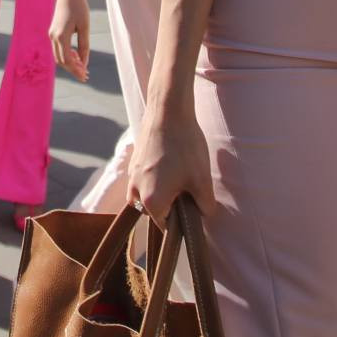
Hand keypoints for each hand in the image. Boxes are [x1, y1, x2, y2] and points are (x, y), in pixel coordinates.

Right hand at [49, 0, 90, 80]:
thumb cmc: (79, 7)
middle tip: (85, 75)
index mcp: (61, 36)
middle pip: (61, 61)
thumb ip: (84, 46)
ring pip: (58, 55)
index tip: (86, 76)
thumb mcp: (85, 27)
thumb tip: (84, 63)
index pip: (67, 60)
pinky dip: (66, 54)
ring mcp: (51, 34)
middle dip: (73, 69)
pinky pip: (58, 48)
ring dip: (69, 62)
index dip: (76, 70)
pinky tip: (76, 54)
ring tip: (82, 66)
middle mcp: (53, 37)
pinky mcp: (53, 31)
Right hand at [128, 100, 214, 222]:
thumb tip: (204, 214)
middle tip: (188, 187)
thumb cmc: (185, 147)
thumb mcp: (202, 180)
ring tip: (179, 174)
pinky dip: (155, 177)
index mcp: (151, 202)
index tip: (193, 205)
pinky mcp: (133, 161)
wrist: (167, 111)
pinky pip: (143, 179)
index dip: (182, 218)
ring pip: (146, 194)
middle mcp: (135, 191)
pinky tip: (171, 161)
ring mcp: (132, 175)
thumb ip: (205, 205)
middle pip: (154, 210)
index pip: (166, 224)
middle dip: (170, 204)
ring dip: (161, 190)